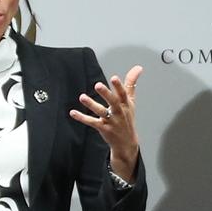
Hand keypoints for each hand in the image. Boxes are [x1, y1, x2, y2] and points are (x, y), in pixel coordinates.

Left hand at [69, 65, 142, 180]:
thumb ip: (131, 84)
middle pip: (113, 102)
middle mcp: (119, 112)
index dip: (119, 86)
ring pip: (101, 112)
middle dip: (106, 94)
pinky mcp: (103, 128)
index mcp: (125, 104)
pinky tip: (73, 113)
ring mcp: (111, 121)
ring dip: (91, 104)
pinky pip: (91, 122)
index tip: (114, 78)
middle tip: (97, 85)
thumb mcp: (131, 101)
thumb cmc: (127, 118)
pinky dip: (82, 118)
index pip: (123, 94)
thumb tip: (138, 67)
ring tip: (82, 97)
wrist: (127, 142)